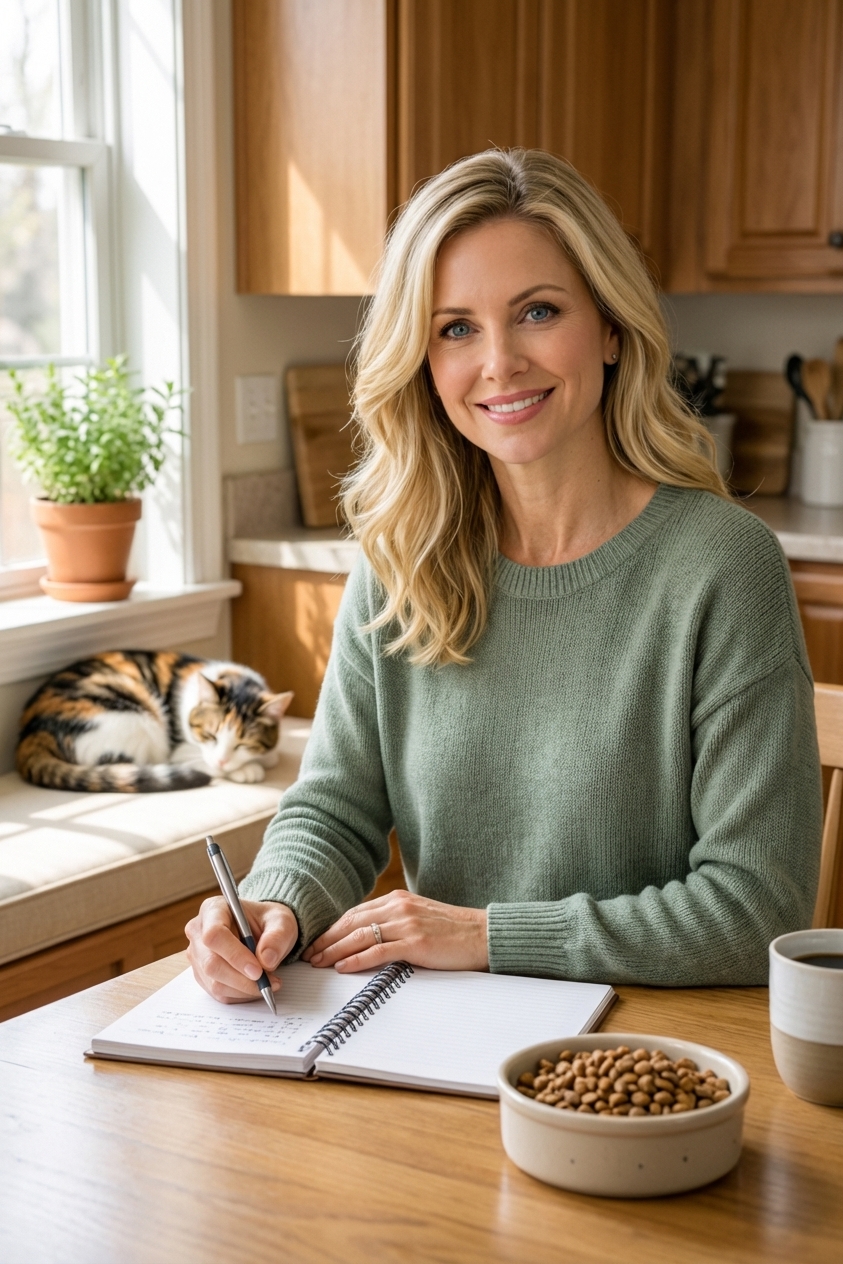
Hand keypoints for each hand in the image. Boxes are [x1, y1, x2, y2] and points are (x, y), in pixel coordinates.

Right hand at [185, 896, 298, 1002]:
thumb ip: (277, 936)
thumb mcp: (281, 921)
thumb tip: (266, 960)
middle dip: (242, 979)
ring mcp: (198, 956)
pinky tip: (256, 986)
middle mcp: (199, 932)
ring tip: (268, 982)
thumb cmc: (268, 921)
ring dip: (244, 989)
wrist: (263, 931)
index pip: (214, 935)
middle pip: (211, 963)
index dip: (235, 955)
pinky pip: (219, 993)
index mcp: (213, 909)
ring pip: (215, 983)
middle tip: (268, 982)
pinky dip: (241, 995)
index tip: (258, 970)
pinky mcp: (202, 975)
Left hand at [302, 890, 488, 972]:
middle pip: (351, 923)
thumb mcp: (419, 917)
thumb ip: (395, 921)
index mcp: (398, 900)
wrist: (482, 935)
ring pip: (359, 936)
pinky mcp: (415, 943)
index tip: (318, 941)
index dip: (333, 928)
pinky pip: (378, 951)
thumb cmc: (453, 931)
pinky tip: (342, 967)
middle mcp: (398, 908)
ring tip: (318, 962)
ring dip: (334, 950)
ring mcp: (406, 924)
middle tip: (309, 954)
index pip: (355, 913)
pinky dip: (356, 960)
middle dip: (327, 939)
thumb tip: (370, 936)